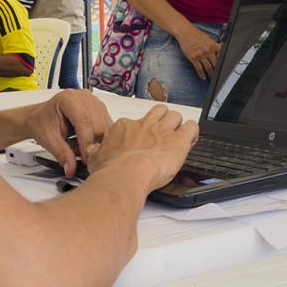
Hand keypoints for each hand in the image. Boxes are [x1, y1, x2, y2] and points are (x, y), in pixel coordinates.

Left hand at [25, 90, 112, 175]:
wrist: (40, 117)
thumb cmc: (42, 123)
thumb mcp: (48, 140)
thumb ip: (61, 153)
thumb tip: (71, 168)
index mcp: (69, 98)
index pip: (85, 123)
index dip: (86, 144)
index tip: (85, 160)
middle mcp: (84, 97)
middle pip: (98, 126)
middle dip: (90, 145)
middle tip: (78, 156)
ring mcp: (94, 101)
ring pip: (105, 128)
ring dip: (94, 142)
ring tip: (77, 145)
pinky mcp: (100, 109)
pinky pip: (107, 128)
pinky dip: (97, 139)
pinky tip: (83, 140)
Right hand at [83, 105, 197, 192]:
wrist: (125, 175)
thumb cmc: (111, 170)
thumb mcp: (95, 158)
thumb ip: (96, 151)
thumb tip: (93, 149)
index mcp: (125, 127)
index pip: (137, 121)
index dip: (143, 130)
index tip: (144, 139)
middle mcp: (145, 125)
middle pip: (159, 111)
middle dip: (163, 118)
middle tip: (164, 131)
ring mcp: (162, 131)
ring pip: (175, 115)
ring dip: (178, 124)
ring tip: (178, 135)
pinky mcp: (178, 141)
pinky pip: (192, 127)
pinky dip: (193, 132)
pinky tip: (191, 139)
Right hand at [176, 26, 220, 79]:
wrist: (186, 32)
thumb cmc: (197, 34)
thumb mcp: (209, 38)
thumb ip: (214, 45)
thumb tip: (220, 50)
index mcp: (213, 45)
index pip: (221, 56)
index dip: (222, 63)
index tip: (223, 67)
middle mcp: (208, 51)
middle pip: (215, 64)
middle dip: (217, 70)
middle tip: (218, 75)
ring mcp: (200, 55)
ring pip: (208, 68)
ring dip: (211, 74)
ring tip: (212, 78)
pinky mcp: (193, 58)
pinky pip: (199, 68)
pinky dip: (201, 74)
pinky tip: (203, 77)